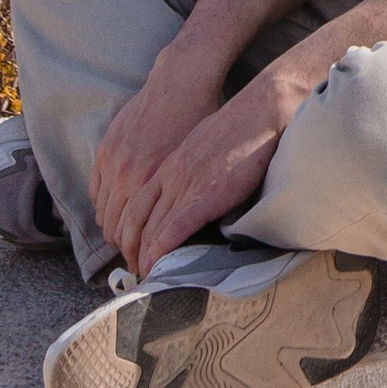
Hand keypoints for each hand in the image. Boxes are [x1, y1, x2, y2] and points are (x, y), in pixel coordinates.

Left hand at [93, 43, 306, 278]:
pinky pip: (175, 228)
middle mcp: (170, 177)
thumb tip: (188, 185)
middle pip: (137, 220)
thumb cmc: (235, 125)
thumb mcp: (199, 144)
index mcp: (167, 166)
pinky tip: (155, 265)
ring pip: (152, 228)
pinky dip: (161, 249)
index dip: (127, 230)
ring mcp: (186, 186)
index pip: (135, 205)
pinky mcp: (206, 196)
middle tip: (132, 269)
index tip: (130, 249)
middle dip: (131, 249)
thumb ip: (187, 167)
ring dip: (144, 256)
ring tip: (143, 276)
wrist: (258, 111)